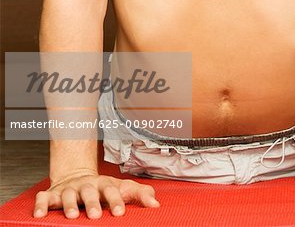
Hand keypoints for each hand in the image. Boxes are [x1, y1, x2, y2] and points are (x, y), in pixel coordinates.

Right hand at [34, 174, 159, 218]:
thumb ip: (141, 194)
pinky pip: (44, 198)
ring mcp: (69, 189)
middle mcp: (86, 185)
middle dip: (92, 203)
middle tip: (96, 215)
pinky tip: (41, 215)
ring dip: (69, 205)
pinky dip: (41, 205)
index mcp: (105, 184)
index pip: (111, 190)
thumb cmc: (105, 188)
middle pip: (89, 192)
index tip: (120, 212)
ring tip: (73, 216)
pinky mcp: (52, 194)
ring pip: (68, 194)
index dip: (115, 201)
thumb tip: (156, 204)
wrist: (79, 175)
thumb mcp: (124, 188)